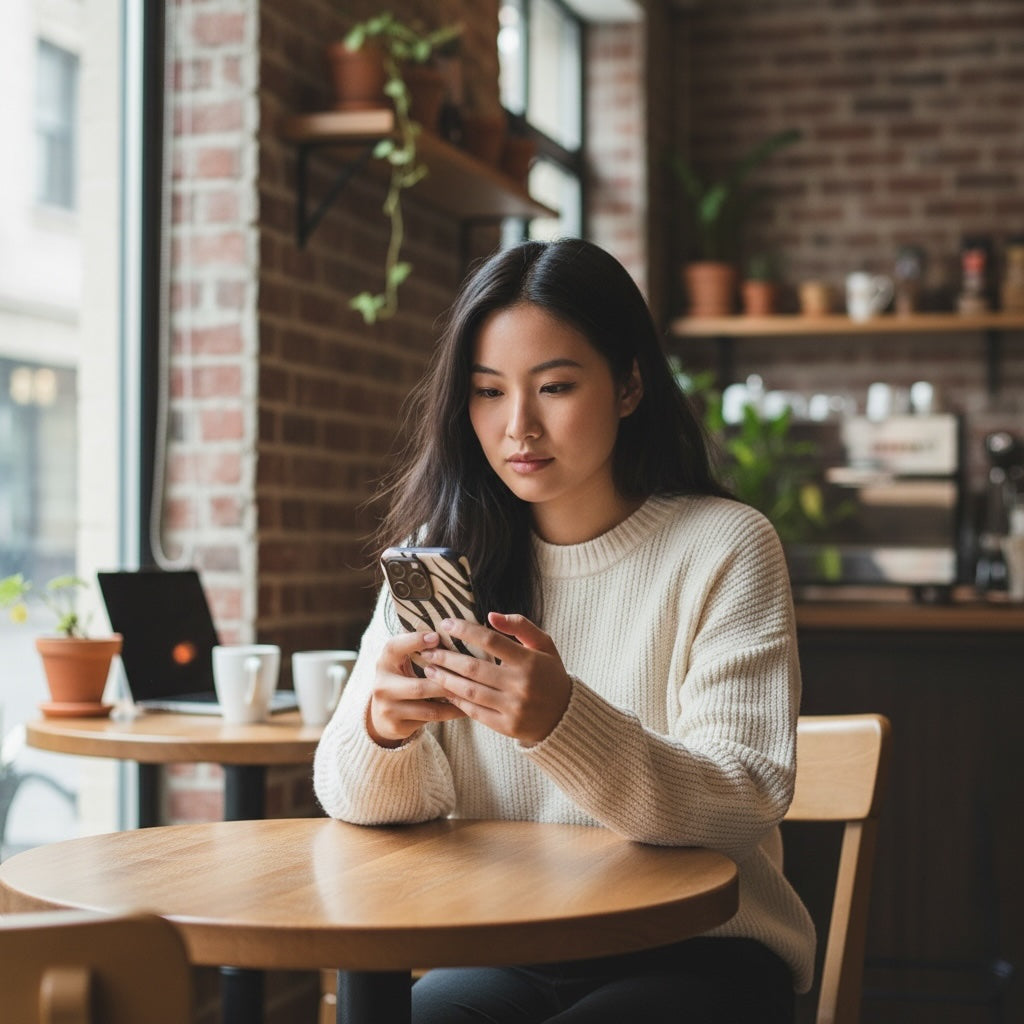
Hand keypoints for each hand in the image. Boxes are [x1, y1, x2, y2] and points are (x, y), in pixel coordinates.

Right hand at [367, 630, 466, 746]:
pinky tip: (467, 707)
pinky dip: (451, 712)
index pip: (394, 648)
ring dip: (454, 700)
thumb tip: (453, 631)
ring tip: (475, 693)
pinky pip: (431, 719)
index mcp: (384, 663)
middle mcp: (382, 686)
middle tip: (471, 674)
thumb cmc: (402, 679)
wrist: (382, 715)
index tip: (437, 636)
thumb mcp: (402, 661)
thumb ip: (419, 649)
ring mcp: (388, 709)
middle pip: (419, 686)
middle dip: (447, 681)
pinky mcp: (397, 726)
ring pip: (429, 707)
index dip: (414, 641)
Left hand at [419, 612, 571, 745]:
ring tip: (429, 669)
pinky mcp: (505, 726)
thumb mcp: (544, 645)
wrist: (564, 716)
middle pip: (474, 668)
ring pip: (470, 691)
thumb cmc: (550, 675)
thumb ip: (520, 626)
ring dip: (445, 679)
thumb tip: (491, 616)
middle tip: (427, 650)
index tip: (446, 624)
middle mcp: (520, 685)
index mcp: (529, 661)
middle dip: (446, 657)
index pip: (490, 641)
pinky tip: (444, 690)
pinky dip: (456, 700)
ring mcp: (512, 708)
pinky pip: (474, 712)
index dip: (465, 630)